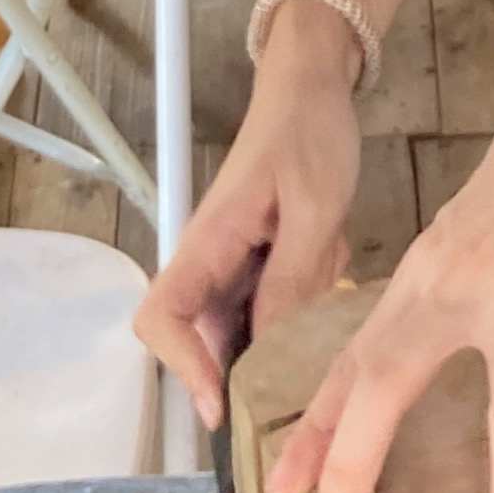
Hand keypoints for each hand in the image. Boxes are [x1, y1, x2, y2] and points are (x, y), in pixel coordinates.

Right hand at [134, 2, 365, 429]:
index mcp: (207, 243)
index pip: (160, 318)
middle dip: (245, 365)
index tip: (221, 406)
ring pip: (240, 328)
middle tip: (300, 377)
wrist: (313, 86)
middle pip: (199, 339)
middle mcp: (208, 260)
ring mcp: (231, 262)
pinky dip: (301, 303)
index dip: (181, 367)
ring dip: (283, 330)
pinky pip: (269, 306)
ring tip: (326, 290)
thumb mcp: (315, 208)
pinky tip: (333, 264)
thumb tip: (265, 352)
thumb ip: (291, 280)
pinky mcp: (256, 261)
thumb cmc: (308, 134)